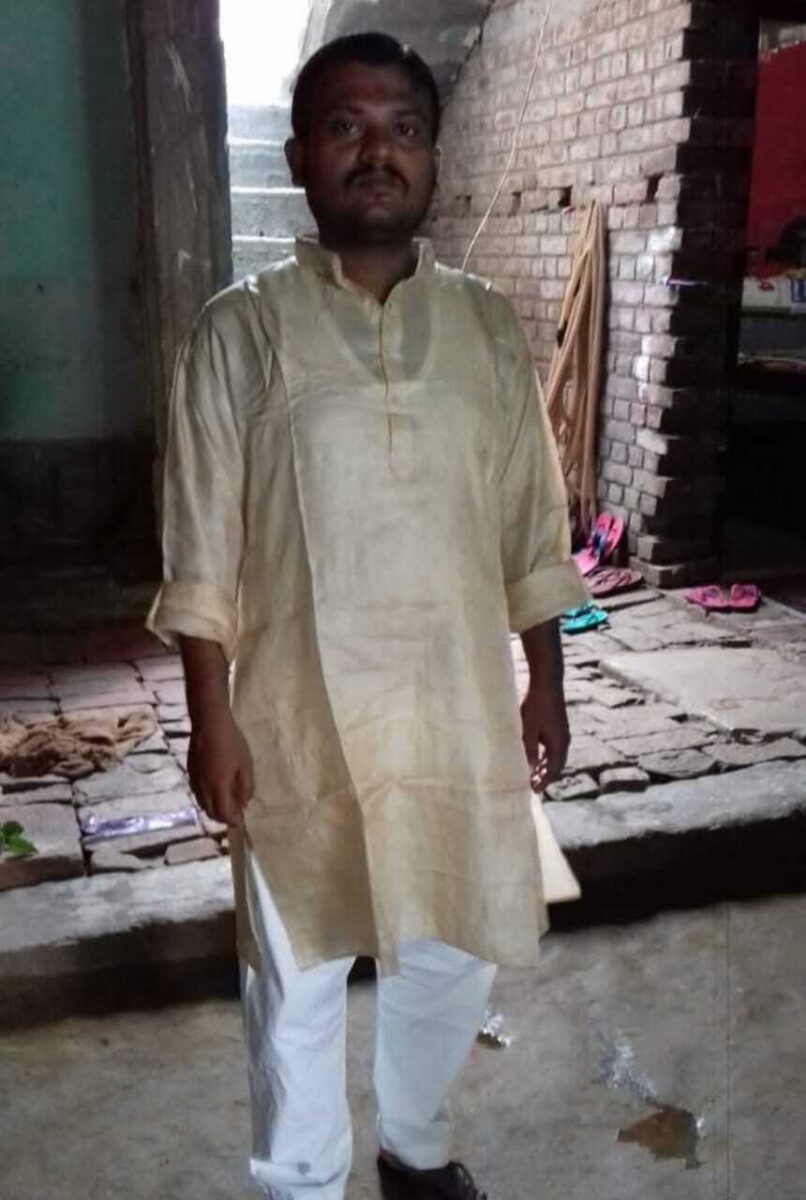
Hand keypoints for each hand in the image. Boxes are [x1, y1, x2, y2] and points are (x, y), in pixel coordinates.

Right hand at [187, 710, 253, 825]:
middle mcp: (203, 789)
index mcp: (218, 788)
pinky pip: (198, 793)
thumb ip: (246, 787)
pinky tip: (215, 789)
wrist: (209, 723)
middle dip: (223, 817)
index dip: (233, 820)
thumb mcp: (245, 765)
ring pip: (202, 804)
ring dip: (214, 808)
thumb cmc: (231, 743)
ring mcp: (195, 780)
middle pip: (211, 813)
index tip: (241, 819)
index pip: (224, 814)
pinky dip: (207, 798)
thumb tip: (244, 803)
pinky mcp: (190, 772)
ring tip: (227, 800)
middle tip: (235, 811)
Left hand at [520, 683, 569, 790]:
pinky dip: (545, 756)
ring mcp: (562, 733)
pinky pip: (553, 748)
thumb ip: (529, 751)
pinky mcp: (558, 727)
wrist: (547, 683)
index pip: (553, 771)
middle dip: (544, 777)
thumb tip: (529, 769)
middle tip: (532, 786)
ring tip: (533, 775)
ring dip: (544, 767)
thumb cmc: (536, 706)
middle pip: (556, 765)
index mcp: (559, 745)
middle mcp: (564, 741)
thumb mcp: (528, 731)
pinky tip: (535, 757)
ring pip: (555, 757)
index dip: (544, 782)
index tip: (534, 790)